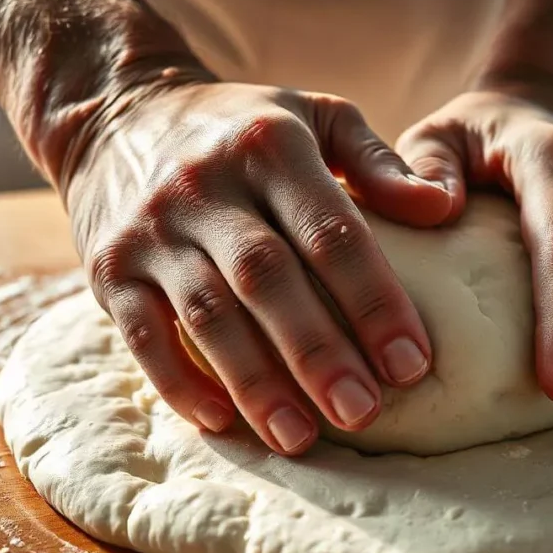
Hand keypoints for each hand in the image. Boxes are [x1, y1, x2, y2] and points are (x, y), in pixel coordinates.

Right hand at [66, 82, 453, 454]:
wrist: (118, 114)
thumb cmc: (243, 127)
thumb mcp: (315, 114)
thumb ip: (379, 161)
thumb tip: (443, 208)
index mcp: (269, 146)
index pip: (331, 233)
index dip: (374, 301)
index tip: (413, 363)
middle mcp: (204, 186)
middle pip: (268, 280)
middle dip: (319, 353)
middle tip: (364, 414)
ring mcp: (150, 230)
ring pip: (208, 315)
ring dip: (256, 381)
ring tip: (300, 438)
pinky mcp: (108, 268)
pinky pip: (142, 334)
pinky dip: (180, 382)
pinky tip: (222, 423)